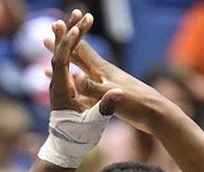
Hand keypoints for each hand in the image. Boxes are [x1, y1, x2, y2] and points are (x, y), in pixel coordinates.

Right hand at [44, 19, 170, 130]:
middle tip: (48, 37)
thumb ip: (92, 88)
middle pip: (79, 56)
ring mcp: (106, 82)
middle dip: (64, 47)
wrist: (155, 114)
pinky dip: (76, 83)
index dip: (67, 38)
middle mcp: (103, 73)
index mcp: (102, 70)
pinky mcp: (109, 93)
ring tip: (55, 60)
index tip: (55, 26)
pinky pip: (87, 86)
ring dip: (68, 64)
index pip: (81, 49)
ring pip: (82, 70)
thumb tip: (75, 78)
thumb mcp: (112, 97)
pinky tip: (73, 85)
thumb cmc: (136, 104)